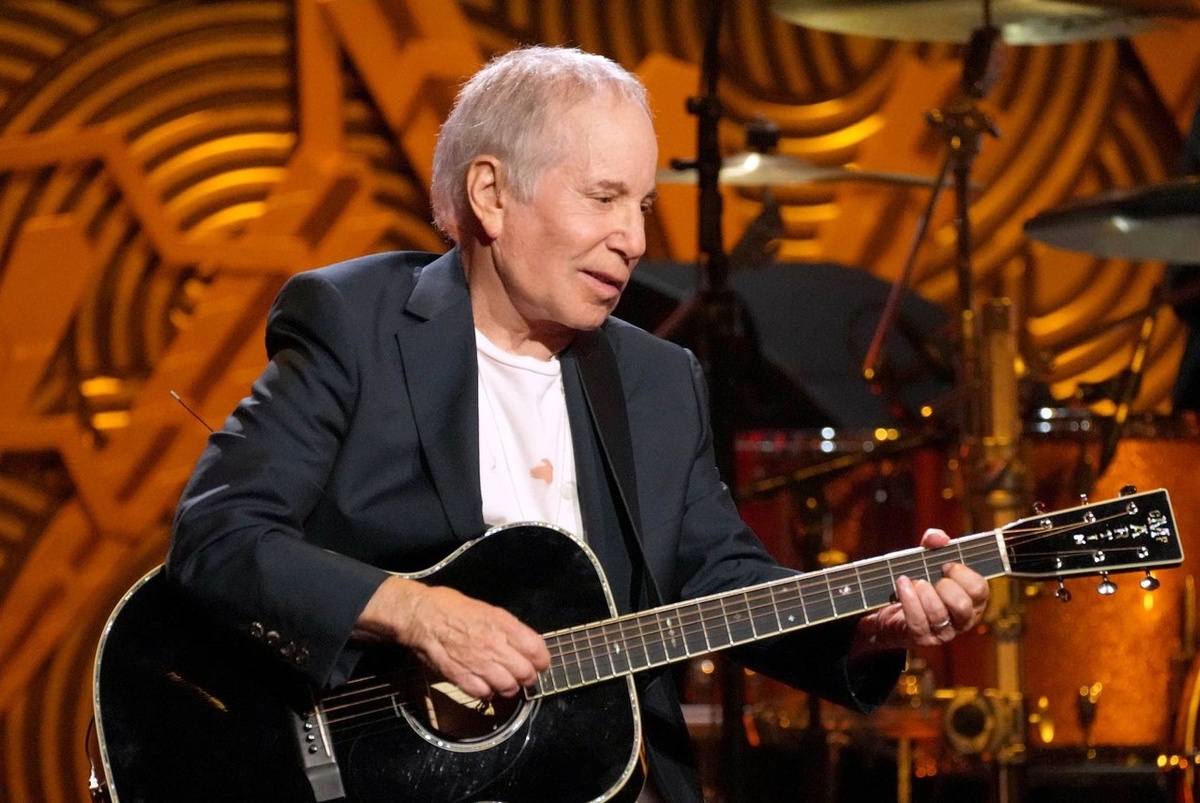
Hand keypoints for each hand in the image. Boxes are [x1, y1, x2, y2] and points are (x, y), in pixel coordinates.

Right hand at [355, 575, 550, 698]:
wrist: (422, 616)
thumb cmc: (453, 608)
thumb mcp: (488, 609)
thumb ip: (509, 628)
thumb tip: (528, 645)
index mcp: (502, 624)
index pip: (537, 650)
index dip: (542, 661)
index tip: (540, 664)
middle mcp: (493, 644)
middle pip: (525, 673)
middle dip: (528, 677)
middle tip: (523, 676)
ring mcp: (477, 662)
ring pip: (508, 687)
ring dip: (509, 687)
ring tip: (505, 682)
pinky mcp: (460, 676)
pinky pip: (483, 693)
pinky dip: (487, 692)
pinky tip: (485, 685)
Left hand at [850, 528, 989, 656]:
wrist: (890, 609)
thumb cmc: (917, 583)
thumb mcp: (926, 560)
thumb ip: (934, 544)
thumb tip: (939, 538)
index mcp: (972, 600)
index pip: (979, 589)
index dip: (962, 574)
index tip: (945, 565)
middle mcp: (963, 619)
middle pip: (962, 605)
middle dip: (944, 587)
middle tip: (930, 578)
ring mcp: (944, 632)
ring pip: (938, 614)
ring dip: (923, 593)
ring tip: (914, 582)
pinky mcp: (923, 638)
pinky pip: (917, 621)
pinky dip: (908, 600)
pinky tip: (902, 585)